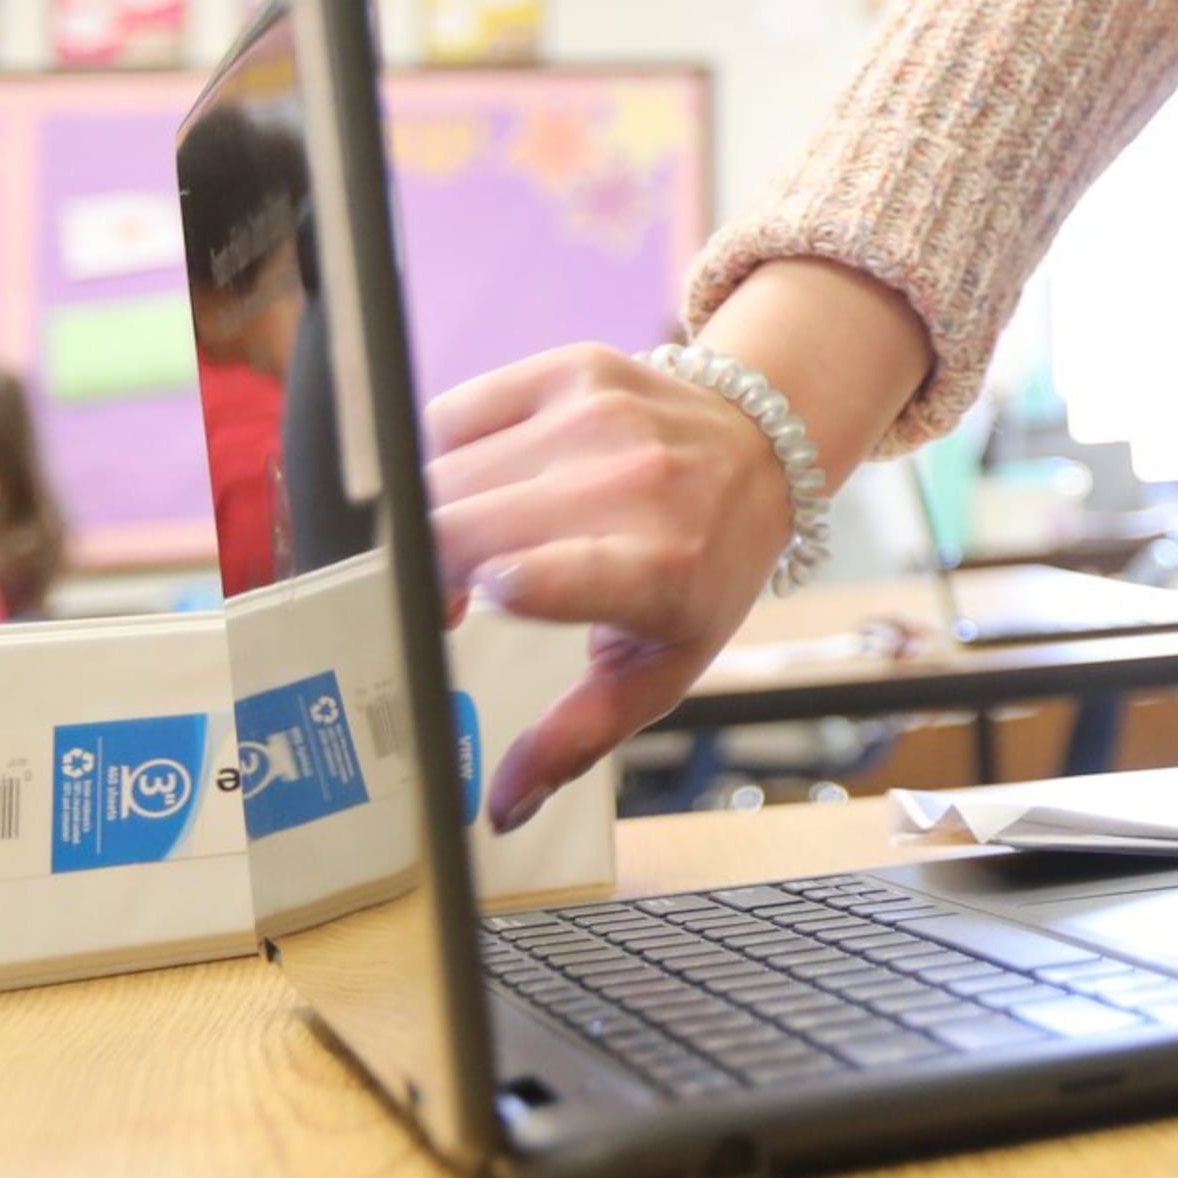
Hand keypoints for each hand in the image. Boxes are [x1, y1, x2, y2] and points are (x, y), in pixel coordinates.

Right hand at [422, 343, 791, 831]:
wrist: (761, 447)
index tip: (456, 611)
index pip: (559, 574)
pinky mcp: (570, 368)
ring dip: (421, 522)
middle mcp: (633, 482)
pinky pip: (455, 415)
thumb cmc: (704, 569)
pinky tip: (458, 492)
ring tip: (440, 559)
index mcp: (664, 566)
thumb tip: (499, 809)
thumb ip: (578, 738)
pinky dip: (436, 460)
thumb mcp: (662, 664)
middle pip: (467, 527)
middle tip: (416, 609)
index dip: (504, 588)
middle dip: (419, 574)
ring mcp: (599, 416)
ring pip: (447, 473)